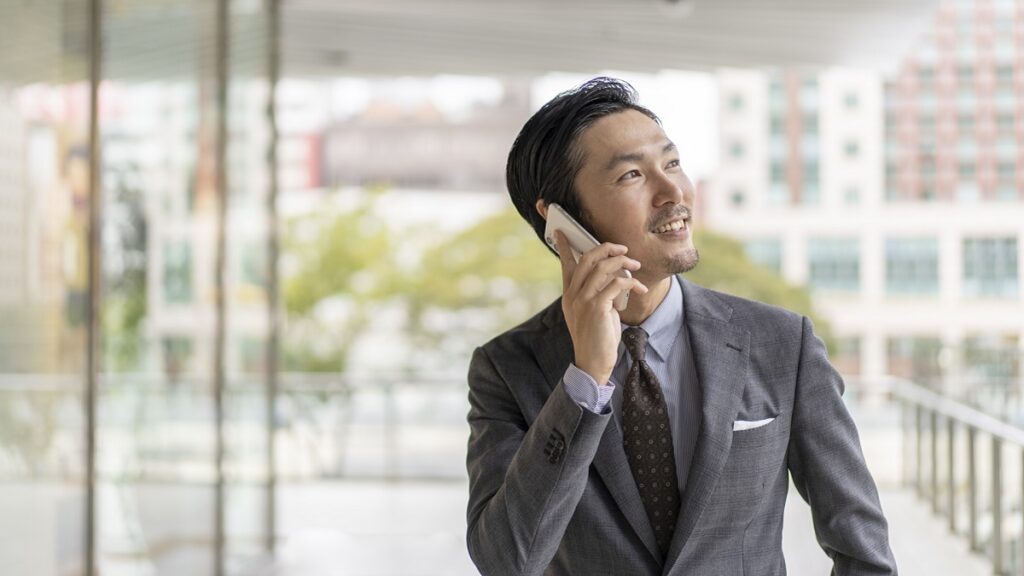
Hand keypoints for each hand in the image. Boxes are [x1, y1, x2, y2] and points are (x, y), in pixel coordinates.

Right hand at [555, 231, 647, 384]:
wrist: (592, 362)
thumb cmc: (597, 338)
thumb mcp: (594, 312)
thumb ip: (598, 293)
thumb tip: (614, 278)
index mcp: (569, 295)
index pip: (566, 264)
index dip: (566, 246)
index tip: (562, 231)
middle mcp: (573, 295)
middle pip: (587, 259)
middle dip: (606, 248)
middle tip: (622, 249)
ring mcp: (583, 300)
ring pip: (603, 268)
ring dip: (624, 263)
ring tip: (636, 266)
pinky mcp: (597, 307)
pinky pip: (616, 284)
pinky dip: (631, 282)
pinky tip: (640, 289)